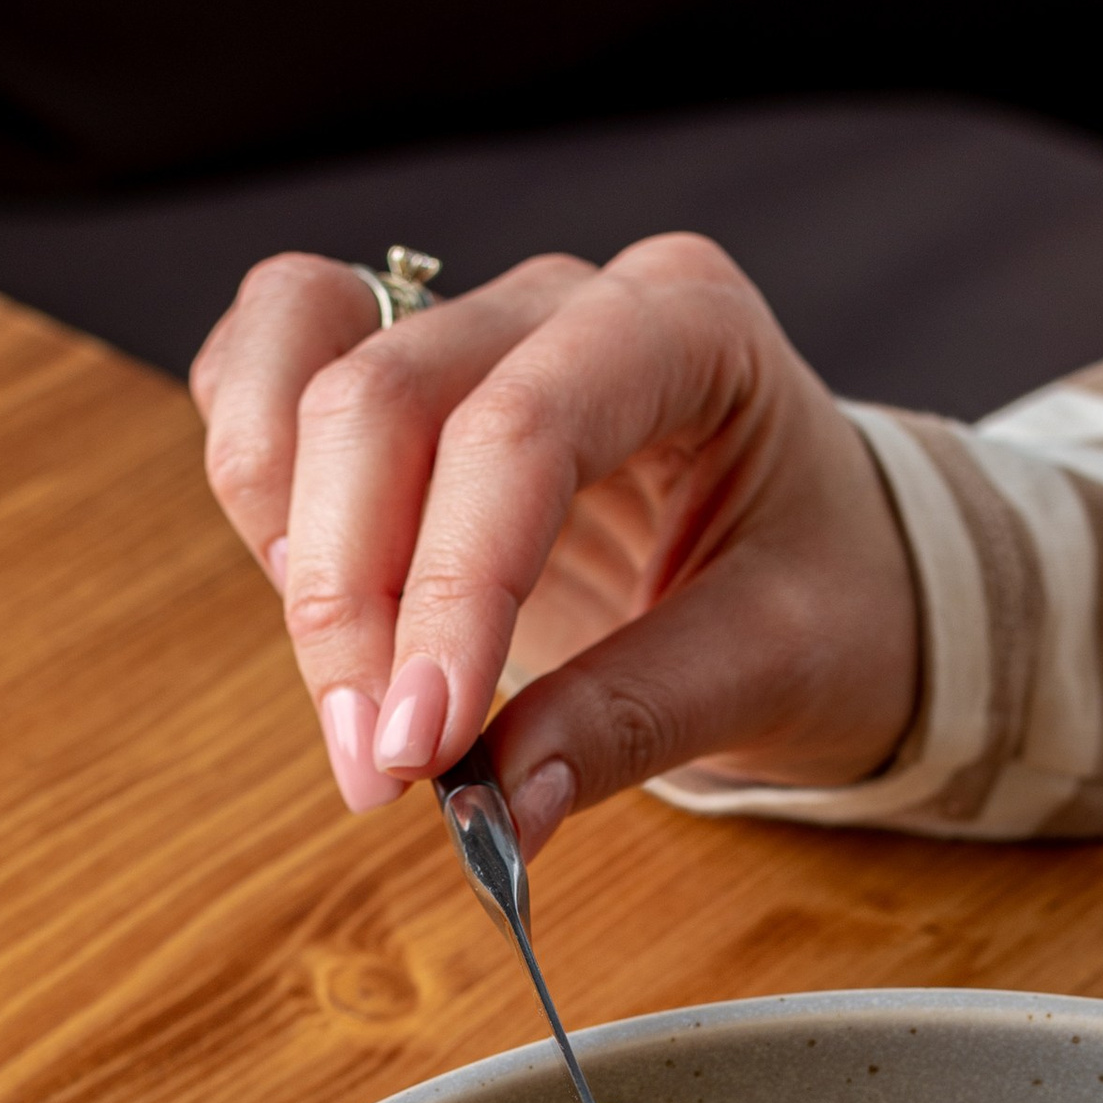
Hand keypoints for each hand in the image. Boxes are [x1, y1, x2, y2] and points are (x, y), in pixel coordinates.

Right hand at [188, 234, 920, 852]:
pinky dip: (263, 496)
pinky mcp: (403, 371)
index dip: (447, 590)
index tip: (418, 742)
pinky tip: (329, 615)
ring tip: (352, 695)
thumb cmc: (834, 595)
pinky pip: (268, 375)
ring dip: (286, 542)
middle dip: (349, 599)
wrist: (839, 571)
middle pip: (382, 394)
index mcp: (689, 328)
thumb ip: (639, 721)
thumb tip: (499, 804)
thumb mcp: (781, 668)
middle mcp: (567, 299)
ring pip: (296, 354)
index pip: (522, 430)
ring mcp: (474, 319)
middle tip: (377, 768)